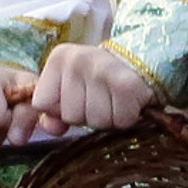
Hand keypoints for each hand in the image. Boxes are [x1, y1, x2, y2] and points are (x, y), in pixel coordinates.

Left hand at [20, 43, 157, 140]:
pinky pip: (120, 121)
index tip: (79, 96)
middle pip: (71, 116)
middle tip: (102, 98)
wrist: (144, 62)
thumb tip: (53, 129)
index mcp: (59, 58)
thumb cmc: (102, 80)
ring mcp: (102, 69)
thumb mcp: (72, 89)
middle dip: (88, 115)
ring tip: (115, 100)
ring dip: (109, 118)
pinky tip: (129, 102)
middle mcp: (77, 59)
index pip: (43, 103)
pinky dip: (127, 118)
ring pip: (96, 121)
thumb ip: (55, 111)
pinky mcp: (127, 84)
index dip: (61, 109)